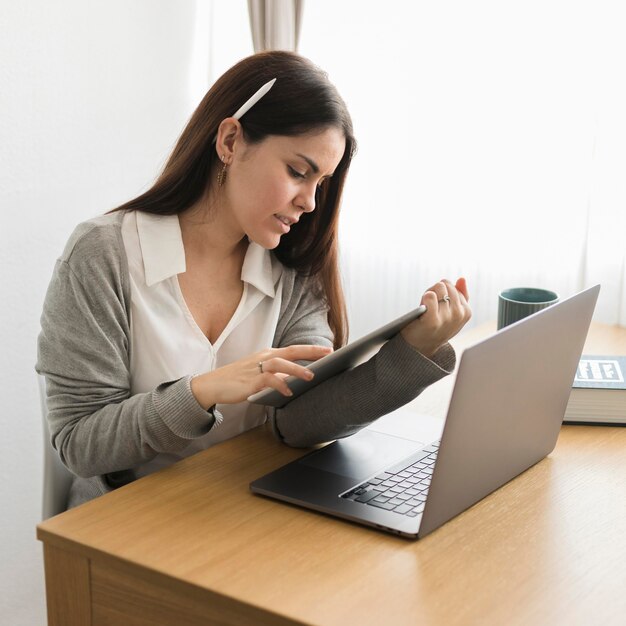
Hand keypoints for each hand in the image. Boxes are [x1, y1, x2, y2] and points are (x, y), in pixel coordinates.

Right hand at [190, 344, 332, 408]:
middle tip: (328, 354)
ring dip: (297, 370)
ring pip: (280, 363)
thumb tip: (294, 379)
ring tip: (311, 377)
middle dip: (311, 352)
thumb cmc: (238, 380)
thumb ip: (277, 376)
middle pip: (291, 351)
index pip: (293, 349)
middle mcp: (264, 358)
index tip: (328, 350)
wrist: (213, 384)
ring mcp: (257, 368)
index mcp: (268, 355)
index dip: (311, 349)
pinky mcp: (250, 380)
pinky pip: (268, 380)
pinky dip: (279, 384)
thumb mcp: (261, 376)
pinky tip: (288, 392)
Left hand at [400, 277, 470, 358]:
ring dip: (428, 294)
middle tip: (429, 305)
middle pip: (445, 285)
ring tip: (425, 307)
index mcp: (466, 312)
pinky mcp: (433, 321)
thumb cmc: (435, 326)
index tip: (438, 304)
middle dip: (435, 291)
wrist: (420, 347)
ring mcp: (447, 318)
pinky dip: (424, 298)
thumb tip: (462, 279)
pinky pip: (430, 296)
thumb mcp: (451, 313)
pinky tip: (423, 307)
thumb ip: (460, 296)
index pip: (453, 286)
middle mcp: (458, 315)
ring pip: (438, 288)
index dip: (442, 292)